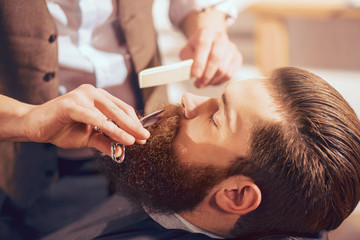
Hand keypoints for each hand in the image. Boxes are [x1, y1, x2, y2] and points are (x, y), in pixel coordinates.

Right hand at [23, 84, 149, 156]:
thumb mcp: (89, 137)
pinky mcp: (72, 104)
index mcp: (98, 97)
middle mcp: (92, 92)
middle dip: (134, 125)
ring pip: (111, 113)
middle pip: (120, 109)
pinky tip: (121, 138)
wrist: (35, 127)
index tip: (143, 136)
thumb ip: (105, 142)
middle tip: (145, 138)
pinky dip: (110, 129)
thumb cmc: (61, 128)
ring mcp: (82, 96)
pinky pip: (96, 118)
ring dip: (125, 128)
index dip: (134, 122)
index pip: (122, 108)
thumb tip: (120, 153)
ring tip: (136, 140)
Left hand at [180, 29, 241, 87]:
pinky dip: (219, 81)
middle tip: (198, 84)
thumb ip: (187, 60)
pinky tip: (212, 81)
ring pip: (224, 69)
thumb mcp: (187, 50)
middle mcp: (220, 38)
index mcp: (206, 33)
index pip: (203, 46)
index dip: (199, 62)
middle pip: (216, 58)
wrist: (211, 40)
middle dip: (206, 75)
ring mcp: (231, 48)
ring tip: (203, 83)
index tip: (195, 76)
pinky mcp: (237, 57)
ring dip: (212, 80)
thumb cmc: (196, 48)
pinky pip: (229, 74)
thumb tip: (193, 73)